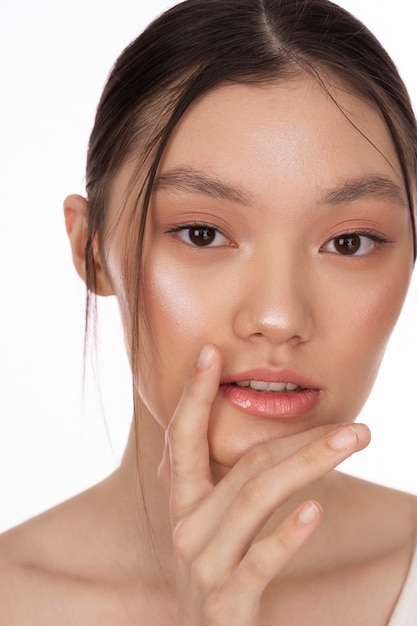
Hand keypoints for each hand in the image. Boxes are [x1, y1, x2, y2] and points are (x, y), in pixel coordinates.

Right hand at [158, 344, 369, 624]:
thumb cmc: (223, 578)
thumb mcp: (219, 528)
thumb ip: (236, 486)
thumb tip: (282, 444)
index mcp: (184, 504)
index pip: (183, 438)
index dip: (195, 395)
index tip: (211, 353)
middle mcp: (186, 528)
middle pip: (246, 467)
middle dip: (300, 438)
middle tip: (355, 425)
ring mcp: (203, 567)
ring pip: (255, 499)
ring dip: (309, 465)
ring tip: (353, 442)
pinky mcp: (225, 605)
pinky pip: (258, 560)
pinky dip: (287, 534)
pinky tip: (315, 511)